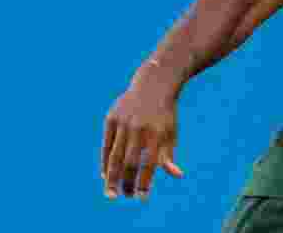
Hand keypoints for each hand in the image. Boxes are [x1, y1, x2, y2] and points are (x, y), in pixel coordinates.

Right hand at [101, 79, 183, 199]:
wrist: (153, 84)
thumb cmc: (164, 114)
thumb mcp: (171, 132)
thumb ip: (169, 154)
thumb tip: (177, 176)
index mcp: (158, 132)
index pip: (150, 164)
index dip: (145, 182)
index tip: (142, 197)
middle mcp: (140, 127)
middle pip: (129, 162)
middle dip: (126, 182)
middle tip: (124, 197)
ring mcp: (124, 122)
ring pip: (114, 156)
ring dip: (111, 177)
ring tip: (111, 193)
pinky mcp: (111, 117)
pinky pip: (106, 145)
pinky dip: (105, 162)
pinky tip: (105, 175)